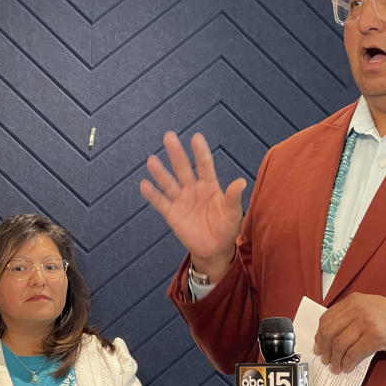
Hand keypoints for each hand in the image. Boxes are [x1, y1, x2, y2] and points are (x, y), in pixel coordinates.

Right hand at [140, 131, 246, 282]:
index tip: (196, 138)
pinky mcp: (172, 214)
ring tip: (151, 160)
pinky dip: (152, 194)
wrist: (214, 248)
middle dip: (176, 154)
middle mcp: (193, 189)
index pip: (204, 165)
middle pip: (183, 168)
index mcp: (210, 185)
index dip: (200, 152)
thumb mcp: (233, 213)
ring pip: (169, 183)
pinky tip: (144, 184)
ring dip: (160, 172)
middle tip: (169, 137)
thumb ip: (233, 198)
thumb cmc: (226, 227)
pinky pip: (161, 202)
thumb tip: (241, 182)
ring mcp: (181, 200)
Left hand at [314, 293, 385, 372]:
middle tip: (324, 358)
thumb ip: (350, 316)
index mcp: (354, 300)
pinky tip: (347, 367)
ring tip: (335, 366)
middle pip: (329, 331)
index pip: (327, 317)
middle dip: (324, 348)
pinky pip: (353, 353)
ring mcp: (366, 322)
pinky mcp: (375, 337)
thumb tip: (330, 336)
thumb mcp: (370, 307)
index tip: (318, 345)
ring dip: (335, 359)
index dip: (319, 334)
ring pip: (339, 344)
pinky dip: (347, 362)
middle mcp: (358, 309)